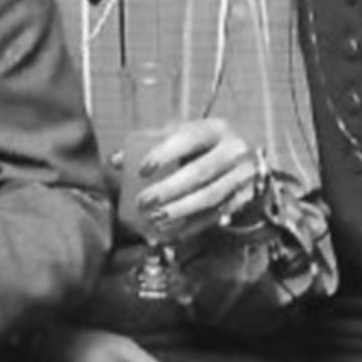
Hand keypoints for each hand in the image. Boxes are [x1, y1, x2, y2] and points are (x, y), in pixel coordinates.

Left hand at [123, 118, 258, 244]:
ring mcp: (244, 176)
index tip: (142, 169)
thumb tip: (115, 161)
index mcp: (214, 129)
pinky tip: (173, 232)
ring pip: (212, 197)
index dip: (164, 154)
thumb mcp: (182, 136)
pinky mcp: (246, 198)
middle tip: (143, 202)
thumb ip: (149, 145)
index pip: (188, 139)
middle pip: (201, 172)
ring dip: (181, 211)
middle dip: (169, 190)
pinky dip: (194, 225)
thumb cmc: (203, 145)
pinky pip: (219, 215)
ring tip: (155, 219)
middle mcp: (234, 150)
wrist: (246, 158)